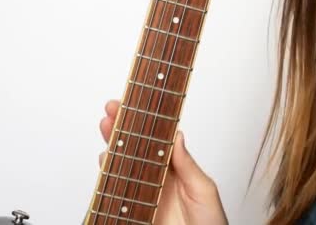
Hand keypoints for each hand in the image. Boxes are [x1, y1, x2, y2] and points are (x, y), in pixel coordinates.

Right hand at [99, 100, 227, 224]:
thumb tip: (177, 136)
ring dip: (112, 146)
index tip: (133, 103)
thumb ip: (188, 165)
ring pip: (121, 165)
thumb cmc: (210, 223)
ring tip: (107, 128)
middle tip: (112, 108)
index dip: (143, 120)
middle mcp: (157, 178)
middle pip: (135, 147)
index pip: (156, 139)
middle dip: (121, 126)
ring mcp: (142, 193)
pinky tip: (104, 161)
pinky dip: (107, 175)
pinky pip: (115, 190)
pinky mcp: (131, 210)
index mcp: (175, 168)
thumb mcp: (204, 190)